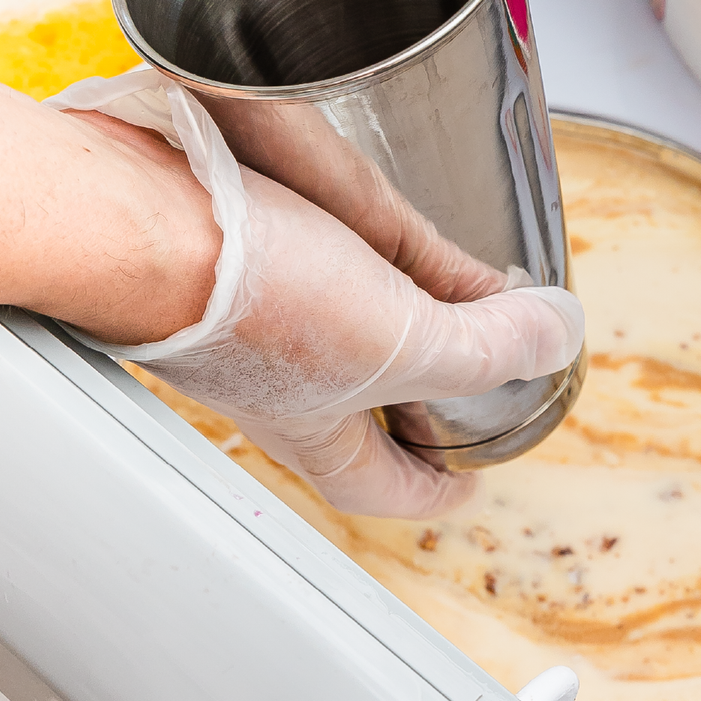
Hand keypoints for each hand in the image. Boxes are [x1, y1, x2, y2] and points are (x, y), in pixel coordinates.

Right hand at [148, 167, 582, 518]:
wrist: (143, 209)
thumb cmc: (243, 298)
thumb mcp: (397, 340)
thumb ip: (482, 346)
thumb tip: (557, 338)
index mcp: (316, 431)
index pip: (384, 485)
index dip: (435, 490)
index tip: (471, 483)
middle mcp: (290, 377)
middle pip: (376, 401)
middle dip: (435, 388)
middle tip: (485, 365)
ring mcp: (269, 309)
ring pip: (360, 323)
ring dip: (416, 308)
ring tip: (466, 289)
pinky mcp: (257, 242)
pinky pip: (338, 258)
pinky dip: (379, 247)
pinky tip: (394, 223)